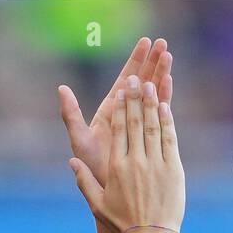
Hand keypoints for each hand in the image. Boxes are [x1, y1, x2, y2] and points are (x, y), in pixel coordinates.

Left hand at [58, 37, 173, 189]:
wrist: (110, 190)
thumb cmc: (92, 168)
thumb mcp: (79, 139)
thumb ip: (71, 114)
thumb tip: (61, 88)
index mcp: (111, 111)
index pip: (124, 80)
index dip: (135, 61)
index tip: (145, 42)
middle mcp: (127, 114)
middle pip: (142, 82)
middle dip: (152, 62)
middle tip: (163, 43)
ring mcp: (141, 123)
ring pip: (153, 93)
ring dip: (162, 74)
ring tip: (170, 55)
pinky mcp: (152, 134)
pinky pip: (160, 111)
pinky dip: (165, 96)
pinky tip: (170, 82)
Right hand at [67, 74, 185, 232]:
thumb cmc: (121, 222)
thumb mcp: (97, 203)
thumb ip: (83, 181)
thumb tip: (71, 163)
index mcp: (117, 168)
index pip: (118, 130)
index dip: (120, 107)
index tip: (121, 91)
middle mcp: (136, 162)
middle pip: (135, 122)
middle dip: (135, 97)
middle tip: (135, 78)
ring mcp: (156, 164)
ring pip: (153, 126)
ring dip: (152, 102)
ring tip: (150, 83)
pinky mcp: (173, 169)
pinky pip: (169, 138)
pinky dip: (167, 120)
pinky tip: (165, 105)